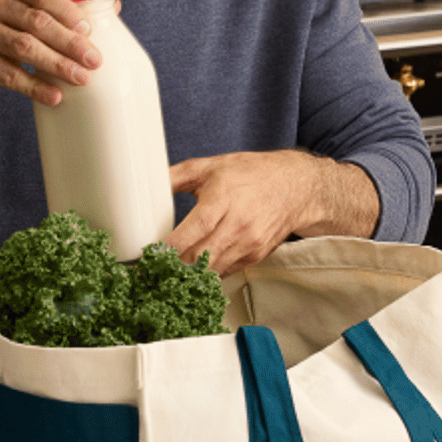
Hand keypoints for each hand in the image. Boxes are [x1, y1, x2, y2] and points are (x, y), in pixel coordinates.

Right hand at [0, 0, 100, 177]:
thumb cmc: (0, 40)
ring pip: (23, 48)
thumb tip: (114, 6)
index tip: (90, 30)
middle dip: (69, 42)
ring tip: (82, 79)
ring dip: (57, 65)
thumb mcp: (23, 17)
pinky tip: (55, 97)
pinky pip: (9, 74)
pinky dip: (35, 87)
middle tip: (95, 60)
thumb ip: (59, 9)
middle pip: (35, 21)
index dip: (67, 10)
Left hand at [164, 150, 350, 273]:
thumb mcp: (211, 166)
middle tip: (151, 271)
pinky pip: (223, 273)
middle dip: (172, 268)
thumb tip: (146, 183)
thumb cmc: (253, 174)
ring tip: (167, 274)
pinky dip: (206, 274)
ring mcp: (248, 244)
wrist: (295, 187)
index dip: (169, 247)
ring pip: (210, 271)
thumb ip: (176, 175)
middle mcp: (238, 224)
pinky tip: (192, 270)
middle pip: (199, 258)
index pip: (193, 230)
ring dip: (187, 275)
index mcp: (223, 198)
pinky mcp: (254, 257)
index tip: (149, 255)